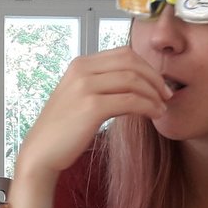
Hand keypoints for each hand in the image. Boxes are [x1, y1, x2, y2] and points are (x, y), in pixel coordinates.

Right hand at [14, 47, 170, 183]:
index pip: (123, 53)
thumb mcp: (78, 97)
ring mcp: (85, 87)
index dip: (146, 66)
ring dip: (154, 93)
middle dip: (154, 77)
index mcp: (80, 64)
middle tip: (167, 94)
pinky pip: (131, 100)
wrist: (41, 153)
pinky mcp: (91, 107)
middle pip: (131, 62)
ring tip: (162, 108)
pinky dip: (148, 107)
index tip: (157, 83)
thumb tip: (132, 83)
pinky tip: (155, 115)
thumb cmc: (62, 130)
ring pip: (133, 80)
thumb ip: (100, 85)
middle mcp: (81, 70)